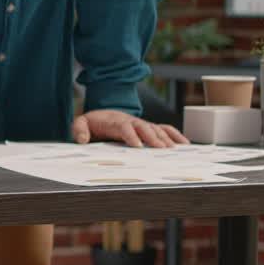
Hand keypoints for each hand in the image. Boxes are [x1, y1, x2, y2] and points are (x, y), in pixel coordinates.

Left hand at [71, 109, 189, 147]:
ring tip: (174, 149)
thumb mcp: (80, 123)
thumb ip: (79, 129)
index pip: (124, 127)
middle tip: (161, 149)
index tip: (138, 146)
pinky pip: (165, 129)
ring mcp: (142, 124)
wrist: (103, 115)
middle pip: (144, 127)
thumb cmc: (93, 122)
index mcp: (115, 121)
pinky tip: (185, 144)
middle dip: (153, 138)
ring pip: (156, 128)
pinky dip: (175, 135)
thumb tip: (82, 139)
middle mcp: (132, 121)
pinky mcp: (149, 128)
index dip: (131, 136)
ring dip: (166, 138)